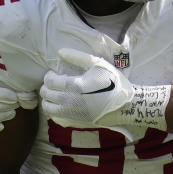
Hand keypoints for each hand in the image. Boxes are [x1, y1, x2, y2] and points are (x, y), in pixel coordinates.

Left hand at [40, 48, 169, 128]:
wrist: (125, 105)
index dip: (48, 76)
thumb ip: (78, 56)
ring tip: (55, 93)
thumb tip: (59, 52)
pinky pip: (55, 117)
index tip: (54, 73)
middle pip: (47, 94)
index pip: (50, 81)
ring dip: (47, 99)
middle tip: (53, 82)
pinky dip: (53, 109)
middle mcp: (71, 101)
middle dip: (46, 86)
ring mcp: (72, 113)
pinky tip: (60, 104)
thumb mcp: (98, 64)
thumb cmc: (113, 82)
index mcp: (75, 86)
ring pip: (48, 108)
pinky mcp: (76, 121)